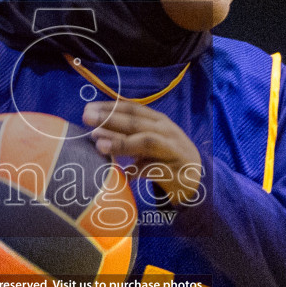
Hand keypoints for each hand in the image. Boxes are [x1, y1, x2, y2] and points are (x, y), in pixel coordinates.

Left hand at [82, 101, 202, 204]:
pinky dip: (136, 171)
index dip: (110, 107)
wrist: (197, 179)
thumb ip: (130, 134)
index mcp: (159, 121)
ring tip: (99, 144)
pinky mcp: (175, 171)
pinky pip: (152, 170)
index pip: (133, 108)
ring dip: (122, 142)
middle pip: (137, 122)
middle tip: (88, 118)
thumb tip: (96, 131)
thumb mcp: (151, 140)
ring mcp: (173, 151)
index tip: (89, 108)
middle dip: (111, 119)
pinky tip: (123, 175)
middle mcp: (166, 132)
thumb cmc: (167, 157)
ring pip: (146, 142)